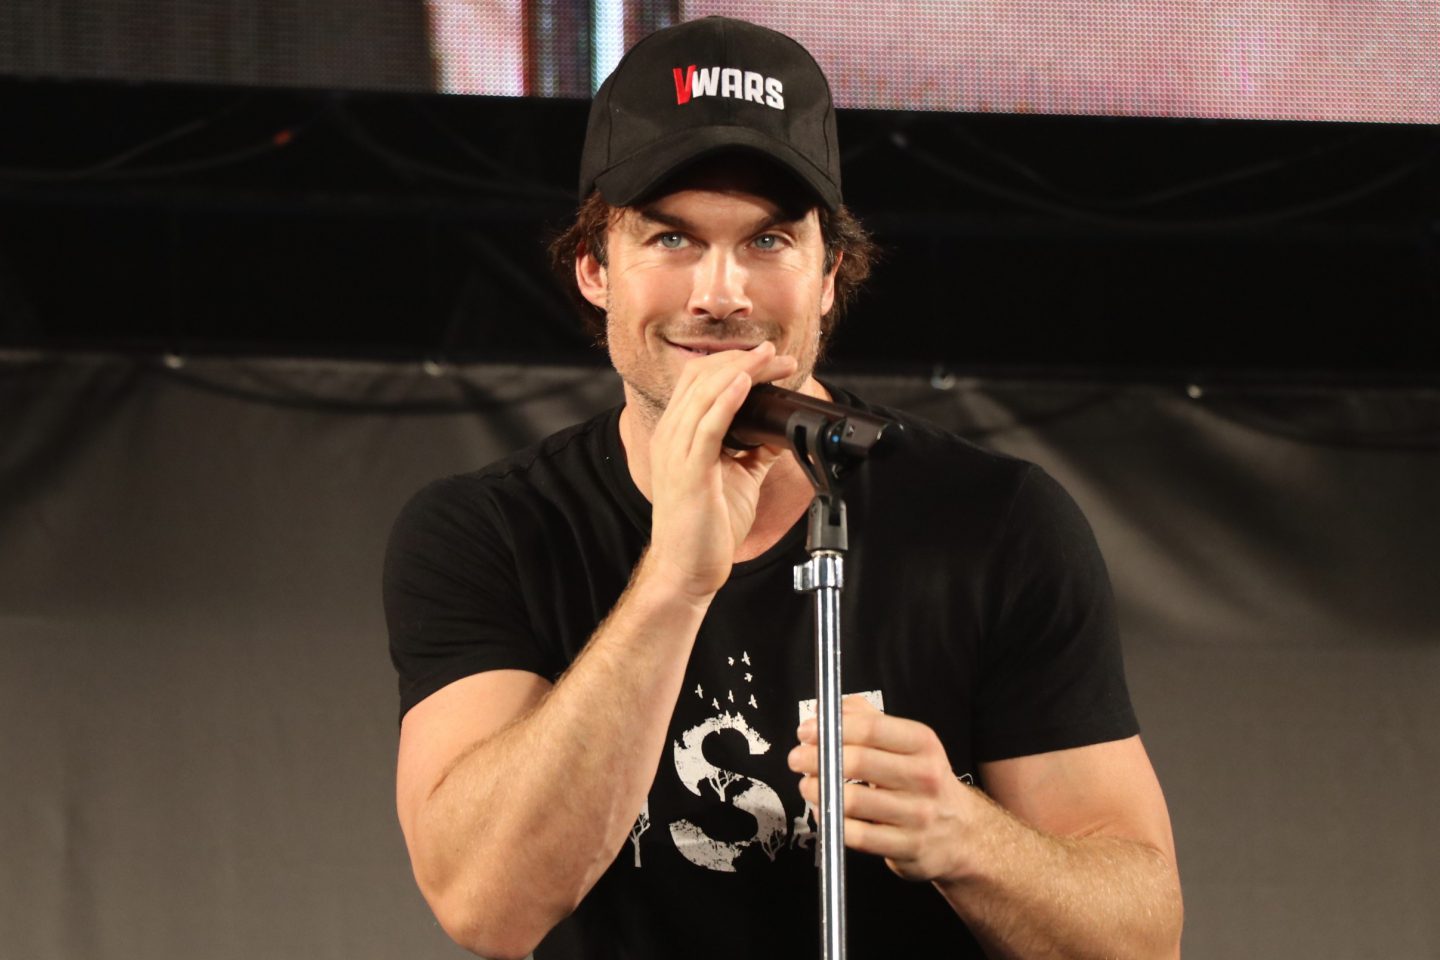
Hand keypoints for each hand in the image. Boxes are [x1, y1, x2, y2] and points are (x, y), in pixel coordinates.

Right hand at [644, 342, 797, 600]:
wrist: (688, 567)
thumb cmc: (706, 525)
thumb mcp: (737, 477)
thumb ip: (755, 449)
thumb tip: (781, 429)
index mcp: (677, 434)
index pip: (699, 379)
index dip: (734, 361)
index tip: (770, 358)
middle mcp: (671, 436)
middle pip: (702, 377)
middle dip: (744, 360)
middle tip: (780, 357)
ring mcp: (676, 452)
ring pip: (704, 393)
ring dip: (742, 371)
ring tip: (770, 360)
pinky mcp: (689, 471)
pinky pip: (707, 425)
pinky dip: (727, 399)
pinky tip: (746, 384)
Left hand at [788, 696, 976, 882]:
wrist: (961, 833)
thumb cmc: (922, 782)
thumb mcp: (908, 745)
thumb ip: (868, 719)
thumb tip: (827, 709)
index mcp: (922, 744)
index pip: (871, 728)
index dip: (831, 727)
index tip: (806, 731)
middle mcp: (924, 777)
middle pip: (858, 762)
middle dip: (816, 759)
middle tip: (797, 759)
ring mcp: (917, 815)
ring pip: (852, 801)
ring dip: (818, 791)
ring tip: (807, 786)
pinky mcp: (907, 847)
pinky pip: (855, 836)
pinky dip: (831, 821)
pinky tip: (825, 811)